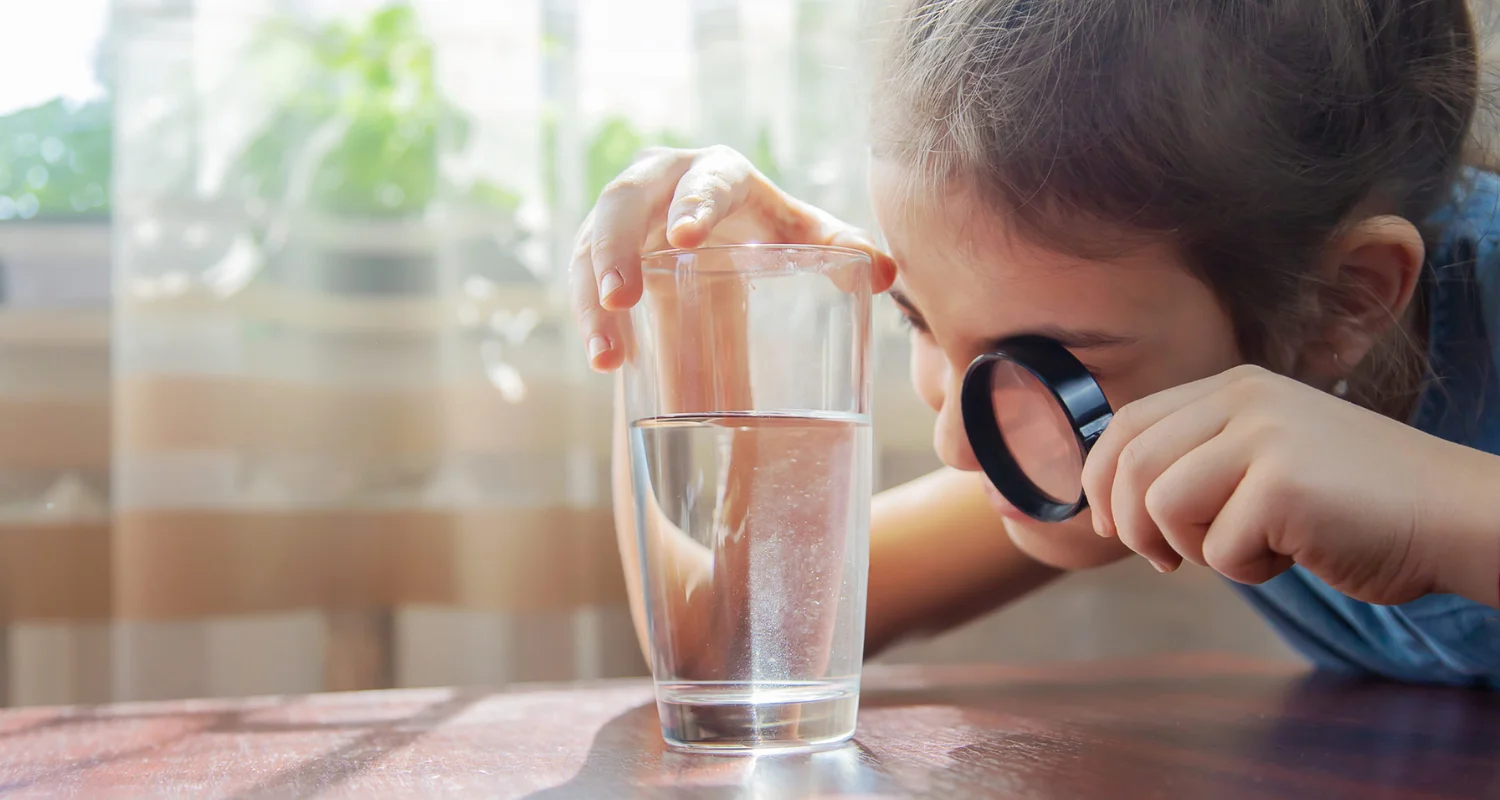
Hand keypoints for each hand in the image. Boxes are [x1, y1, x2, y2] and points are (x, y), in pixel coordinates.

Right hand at [569, 145, 894, 370]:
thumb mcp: (802, 237)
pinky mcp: (600, 250)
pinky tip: (606, 362)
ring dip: (591, 297)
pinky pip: (584, 280)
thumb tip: (885, 272)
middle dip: (614, 247)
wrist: (724, 239)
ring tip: (607, 354)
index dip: (692, 201)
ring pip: (590, 246)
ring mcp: (622, 216)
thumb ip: (842, 249)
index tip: (683, 237)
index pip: (704, 178)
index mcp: (718, 172)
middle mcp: (660, 183)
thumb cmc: (768, 231)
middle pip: (623, 202)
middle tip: (620, 297)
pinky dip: (591, 321)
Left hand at [1081, 364, 1493, 605]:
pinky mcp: (1284, 484)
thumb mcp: (1267, 456)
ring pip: (1164, 505)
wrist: (1452, 515)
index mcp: (1234, 387)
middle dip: (1131, 524)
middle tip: (1164, 560)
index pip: (1127, 423)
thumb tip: (1114, 501)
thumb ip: (1201, 461)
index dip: (1101, 479)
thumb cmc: (1354, 504)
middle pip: (1132, 463)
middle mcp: (1244, 399)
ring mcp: (1265, 436)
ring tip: (1253, 547)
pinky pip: (1219, 548)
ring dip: (1196, 547)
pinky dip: (1248, 570)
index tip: (1109, 524)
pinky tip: (1296, 553)